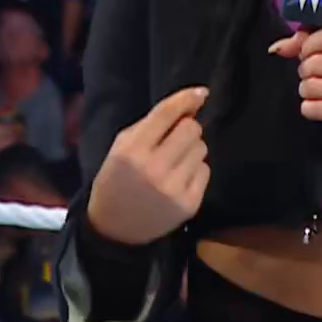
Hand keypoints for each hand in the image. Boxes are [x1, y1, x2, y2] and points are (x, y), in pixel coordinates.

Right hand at [86, 86, 209, 245]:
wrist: (115, 228)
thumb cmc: (116, 180)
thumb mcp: (121, 147)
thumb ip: (152, 124)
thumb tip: (192, 103)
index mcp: (132, 150)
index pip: (166, 114)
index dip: (185, 99)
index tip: (200, 93)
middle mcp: (155, 168)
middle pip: (191, 129)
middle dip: (186, 129)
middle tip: (173, 140)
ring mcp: (174, 187)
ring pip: (201, 149)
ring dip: (190, 150)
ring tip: (173, 162)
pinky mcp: (189, 204)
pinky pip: (206, 171)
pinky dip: (195, 170)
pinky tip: (178, 179)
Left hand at [270, 29, 321, 148]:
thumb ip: (314, 42)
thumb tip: (278, 47)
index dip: (308, 46)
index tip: (310, 55)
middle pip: (315, 62)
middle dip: (306, 71)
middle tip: (314, 77)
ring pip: (311, 86)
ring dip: (306, 91)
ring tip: (317, 93)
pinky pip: (315, 108)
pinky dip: (310, 108)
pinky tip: (320, 107)